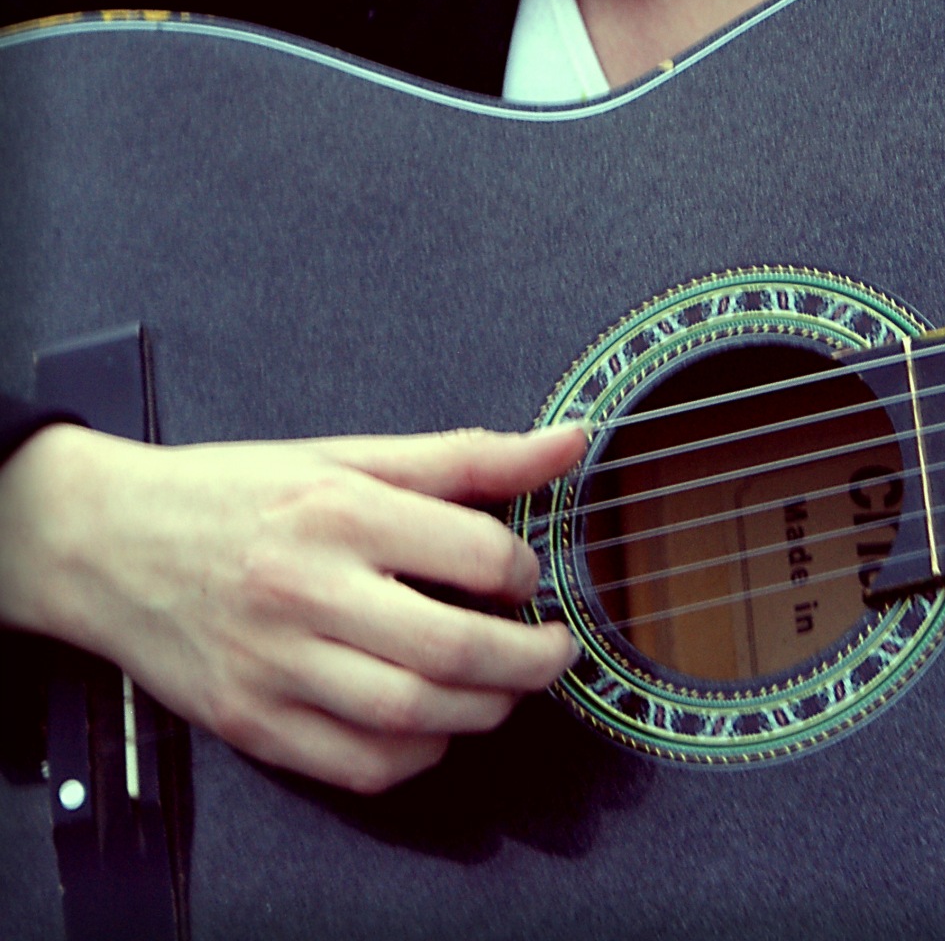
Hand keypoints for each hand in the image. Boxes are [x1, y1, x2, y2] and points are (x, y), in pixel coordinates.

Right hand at [0, 421, 583, 792]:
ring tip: (501, 686)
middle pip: (455, 650)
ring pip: (414, 716)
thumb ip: (466, 457)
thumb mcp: (348, 454)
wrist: (110, 542)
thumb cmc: (238, 492)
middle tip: (552, 650)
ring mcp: (276, 665)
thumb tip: (569, 442)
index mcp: (339, 510)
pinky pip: (360, 766)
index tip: (527, 575)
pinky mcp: (252, 723)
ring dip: (484, 711)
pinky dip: (418, 755)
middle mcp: (307, 589)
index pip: (474, 553)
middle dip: (529, 662)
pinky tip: (433, 723)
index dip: (524, 571)